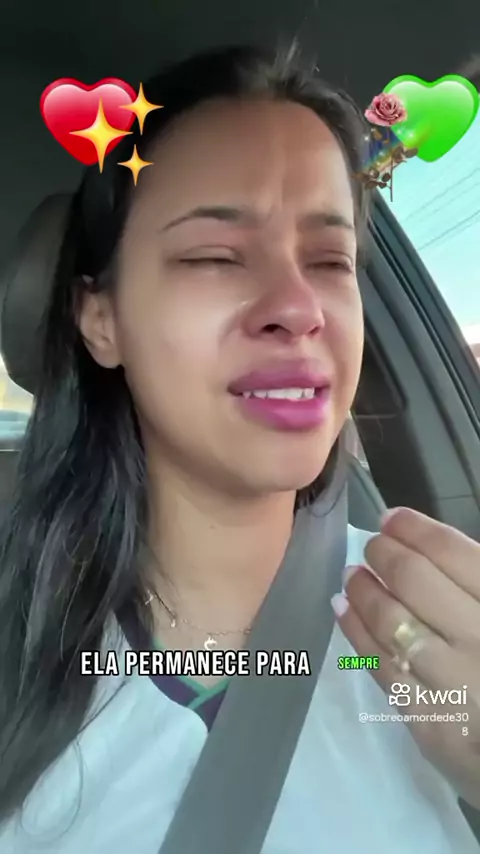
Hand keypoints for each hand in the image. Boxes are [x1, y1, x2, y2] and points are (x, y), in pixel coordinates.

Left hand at [333, 507, 479, 808]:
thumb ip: (478, 584)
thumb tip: (436, 550)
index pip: (455, 553)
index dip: (417, 530)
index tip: (393, 519)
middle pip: (415, 581)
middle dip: (386, 555)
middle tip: (373, 546)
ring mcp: (453, 683)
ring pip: (391, 622)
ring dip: (364, 590)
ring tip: (352, 575)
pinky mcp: (430, 723)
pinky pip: (382, 668)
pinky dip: (356, 633)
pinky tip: (343, 611)